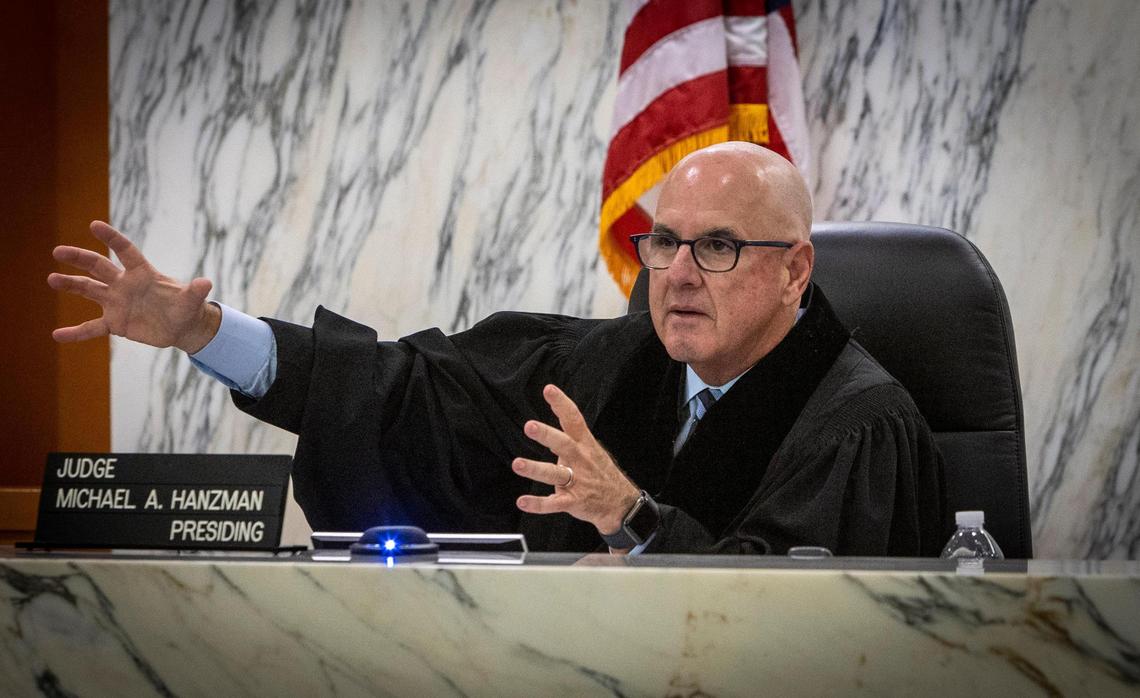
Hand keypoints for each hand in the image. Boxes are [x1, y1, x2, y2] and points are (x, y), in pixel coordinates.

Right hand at [48, 221, 220, 352]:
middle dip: (79, 258)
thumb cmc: (186, 307)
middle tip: (58, 251)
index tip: (95, 225)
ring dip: (70, 285)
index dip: (111, 238)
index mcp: (142, 273)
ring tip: (51, 279)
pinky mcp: (115, 322)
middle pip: (98, 267)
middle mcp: (124, 284)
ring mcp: (117, 302)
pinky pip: (92, 327)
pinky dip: (76, 332)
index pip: (125, 251)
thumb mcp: (191, 300)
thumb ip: (195, 291)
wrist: (181, 327)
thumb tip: (206, 282)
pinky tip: (57, 335)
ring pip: (89, 290)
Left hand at [513, 384, 640, 538]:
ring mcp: (578, 482)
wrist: (621, 504)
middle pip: (563, 444)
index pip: (574, 420)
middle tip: (529, 426)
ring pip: (555, 474)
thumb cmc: (602, 473)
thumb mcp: (593, 451)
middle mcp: (581, 460)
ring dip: (536, 469)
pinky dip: (537, 504)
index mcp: (585, 445)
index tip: (549, 390)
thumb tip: (550, 426)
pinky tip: (522, 502)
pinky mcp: (573, 501)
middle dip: (547, 435)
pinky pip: (553, 503)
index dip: (562, 404)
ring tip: (517, 464)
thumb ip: (571, 439)